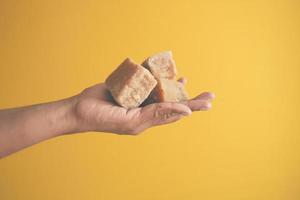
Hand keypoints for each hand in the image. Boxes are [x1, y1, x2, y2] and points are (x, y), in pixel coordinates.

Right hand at [73, 79, 214, 134]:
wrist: (80, 109)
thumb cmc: (104, 119)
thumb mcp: (133, 120)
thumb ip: (157, 115)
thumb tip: (185, 111)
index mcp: (148, 119)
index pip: (175, 112)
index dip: (192, 107)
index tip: (207, 103)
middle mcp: (145, 108)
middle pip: (172, 101)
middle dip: (191, 97)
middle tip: (209, 94)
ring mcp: (137, 97)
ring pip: (159, 89)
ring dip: (173, 84)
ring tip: (186, 80)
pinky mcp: (129, 86)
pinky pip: (144, 78)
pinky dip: (153, 72)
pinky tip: (161, 69)